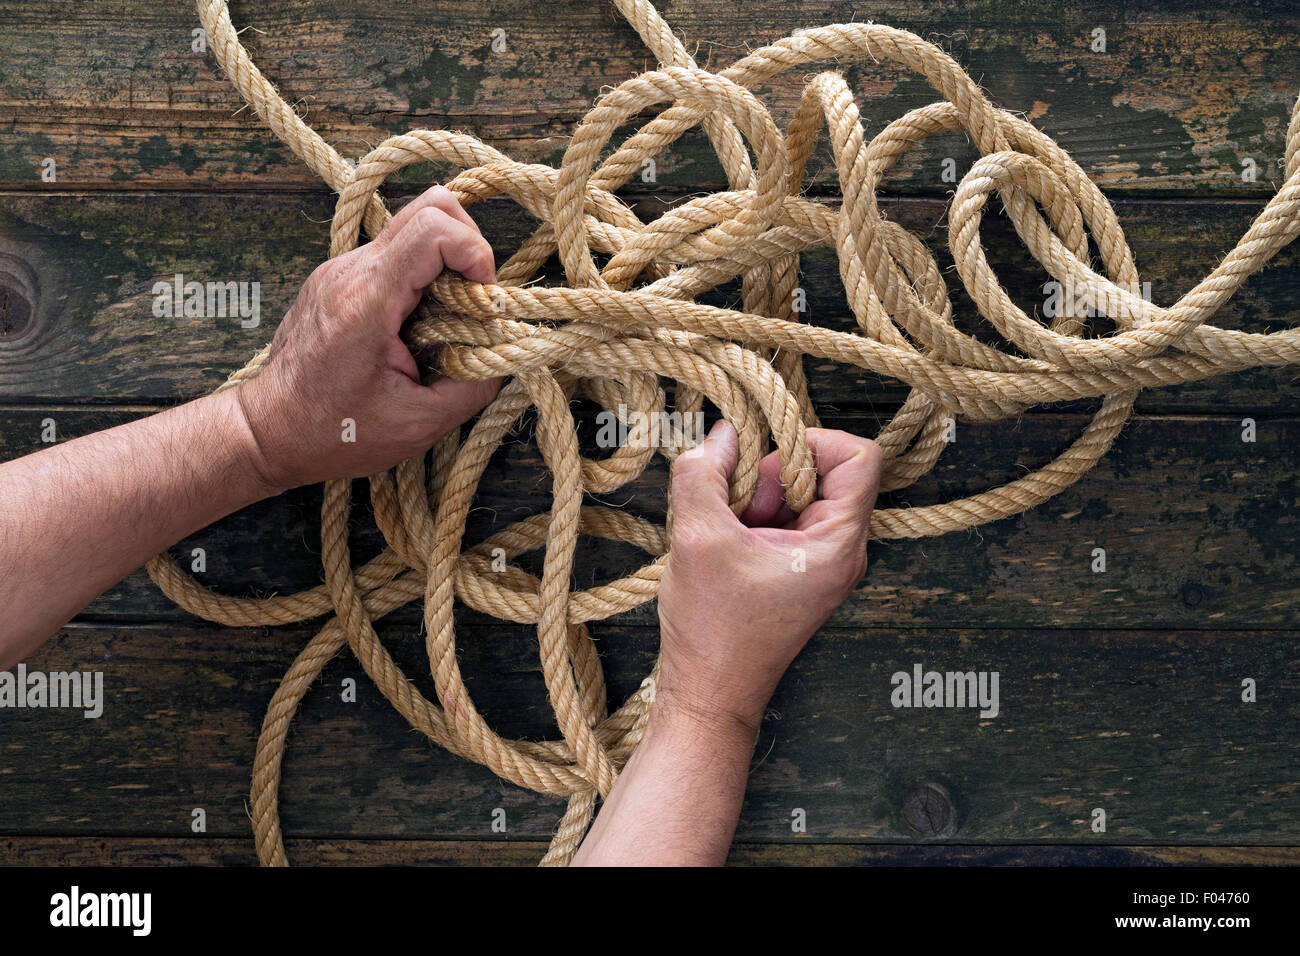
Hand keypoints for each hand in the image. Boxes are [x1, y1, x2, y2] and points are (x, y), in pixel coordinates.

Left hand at [235, 185, 502, 491]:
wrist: (268, 431)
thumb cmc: (334, 432)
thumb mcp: (419, 425)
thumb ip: (472, 386)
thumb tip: (504, 355)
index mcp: (367, 299)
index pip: (435, 228)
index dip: (476, 254)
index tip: (483, 300)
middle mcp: (351, 270)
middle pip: (430, 206)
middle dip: (469, 248)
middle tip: (474, 300)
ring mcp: (341, 269)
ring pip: (414, 227)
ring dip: (446, 266)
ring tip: (447, 320)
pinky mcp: (339, 278)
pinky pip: (395, 255)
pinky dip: (423, 280)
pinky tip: (419, 327)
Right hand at [655, 422, 881, 731]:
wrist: (709, 693)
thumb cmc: (713, 630)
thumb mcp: (697, 539)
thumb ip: (705, 474)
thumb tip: (723, 434)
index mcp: (838, 545)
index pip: (860, 457)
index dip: (812, 442)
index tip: (765, 465)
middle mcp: (842, 552)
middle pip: (828, 472)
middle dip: (775, 471)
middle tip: (735, 499)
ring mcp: (822, 564)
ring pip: (803, 494)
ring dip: (760, 494)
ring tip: (725, 525)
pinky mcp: (800, 572)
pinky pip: (788, 519)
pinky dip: (754, 515)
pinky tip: (725, 541)